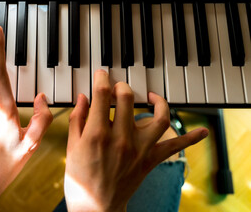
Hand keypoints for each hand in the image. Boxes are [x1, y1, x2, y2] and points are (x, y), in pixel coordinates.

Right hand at [64, 70, 207, 211]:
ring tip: (152, 96)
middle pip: (128, 99)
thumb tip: (83, 98)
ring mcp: (139, 149)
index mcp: (97, 134)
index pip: (103, 95)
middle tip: (118, 86)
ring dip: (158, 102)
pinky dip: (190, 138)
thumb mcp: (71, 147)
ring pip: (158, 117)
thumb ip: (77, 119)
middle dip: (122, 86)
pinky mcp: (150, 160)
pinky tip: (202, 131)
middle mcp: (121, 139)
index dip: (102, 79)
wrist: (96, 207)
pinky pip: (175, 146)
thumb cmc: (80, 178)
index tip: (102, 75)